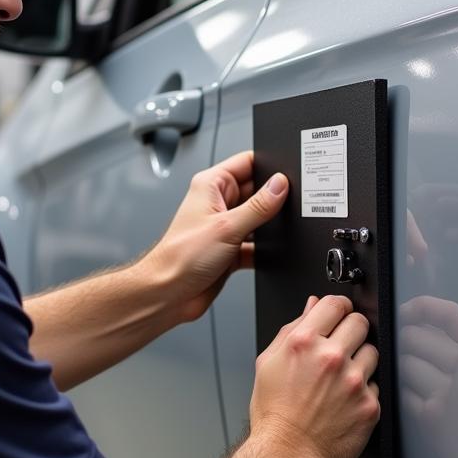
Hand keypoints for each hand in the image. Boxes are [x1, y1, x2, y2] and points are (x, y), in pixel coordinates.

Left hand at [143, 151, 288, 323]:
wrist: (170, 294)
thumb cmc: (180, 257)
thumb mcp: (227, 226)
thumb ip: (258, 206)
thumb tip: (280, 185)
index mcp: (211, 185)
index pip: (246, 163)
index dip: (268, 166)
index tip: (287, 175)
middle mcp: (217, 203)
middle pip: (257, 191)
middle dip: (272, 199)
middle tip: (286, 206)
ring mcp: (225, 226)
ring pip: (258, 218)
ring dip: (267, 226)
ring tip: (272, 233)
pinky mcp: (231, 249)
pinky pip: (256, 243)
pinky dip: (264, 248)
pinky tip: (266, 253)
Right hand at [251, 296, 379, 457]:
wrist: (287, 455)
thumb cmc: (275, 414)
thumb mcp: (269, 363)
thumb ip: (292, 329)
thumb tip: (312, 307)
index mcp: (303, 343)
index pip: (335, 304)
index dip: (337, 307)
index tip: (338, 313)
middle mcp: (330, 358)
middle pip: (359, 322)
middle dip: (351, 330)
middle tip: (341, 345)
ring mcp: (353, 381)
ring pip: (372, 351)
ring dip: (360, 359)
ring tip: (341, 378)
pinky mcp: (369, 404)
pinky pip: (375, 384)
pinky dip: (363, 389)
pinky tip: (345, 400)